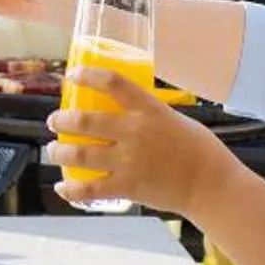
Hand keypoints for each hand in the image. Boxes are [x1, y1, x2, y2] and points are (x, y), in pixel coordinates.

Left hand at [42, 65, 230, 214]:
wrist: (211, 185)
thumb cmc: (200, 150)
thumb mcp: (174, 119)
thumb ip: (149, 115)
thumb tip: (127, 112)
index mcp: (149, 109)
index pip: (112, 82)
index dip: (88, 75)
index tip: (73, 74)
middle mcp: (135, 132)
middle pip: (84, 121)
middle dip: (61, 120)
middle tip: (54, 120)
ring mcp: (129, 160)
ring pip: (79, 154)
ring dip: (59, 152)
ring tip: (53, 150)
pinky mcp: (128, 186)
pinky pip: (90, 189)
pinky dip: (71, 189)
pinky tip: (61, 187)